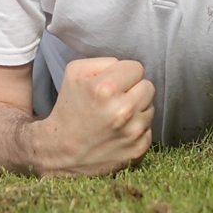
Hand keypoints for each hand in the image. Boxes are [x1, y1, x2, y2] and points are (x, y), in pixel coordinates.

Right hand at [32, 57, 153, 176]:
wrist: (61, 150)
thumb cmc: (68, 108)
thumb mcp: (75, 72)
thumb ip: (105, 62)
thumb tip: (125, 68)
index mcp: (106, 88)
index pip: (137, 68)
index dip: (123, 74)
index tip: (113, 83)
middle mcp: (123, 111)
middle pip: (148, 86)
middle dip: (133, 90)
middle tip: (115, 99)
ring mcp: (133, 132)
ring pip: (150, 107)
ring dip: (136, 109)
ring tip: (116, 116)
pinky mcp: (138, 149)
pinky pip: (149, 128)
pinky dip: (136, 129)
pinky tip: (119, 131)